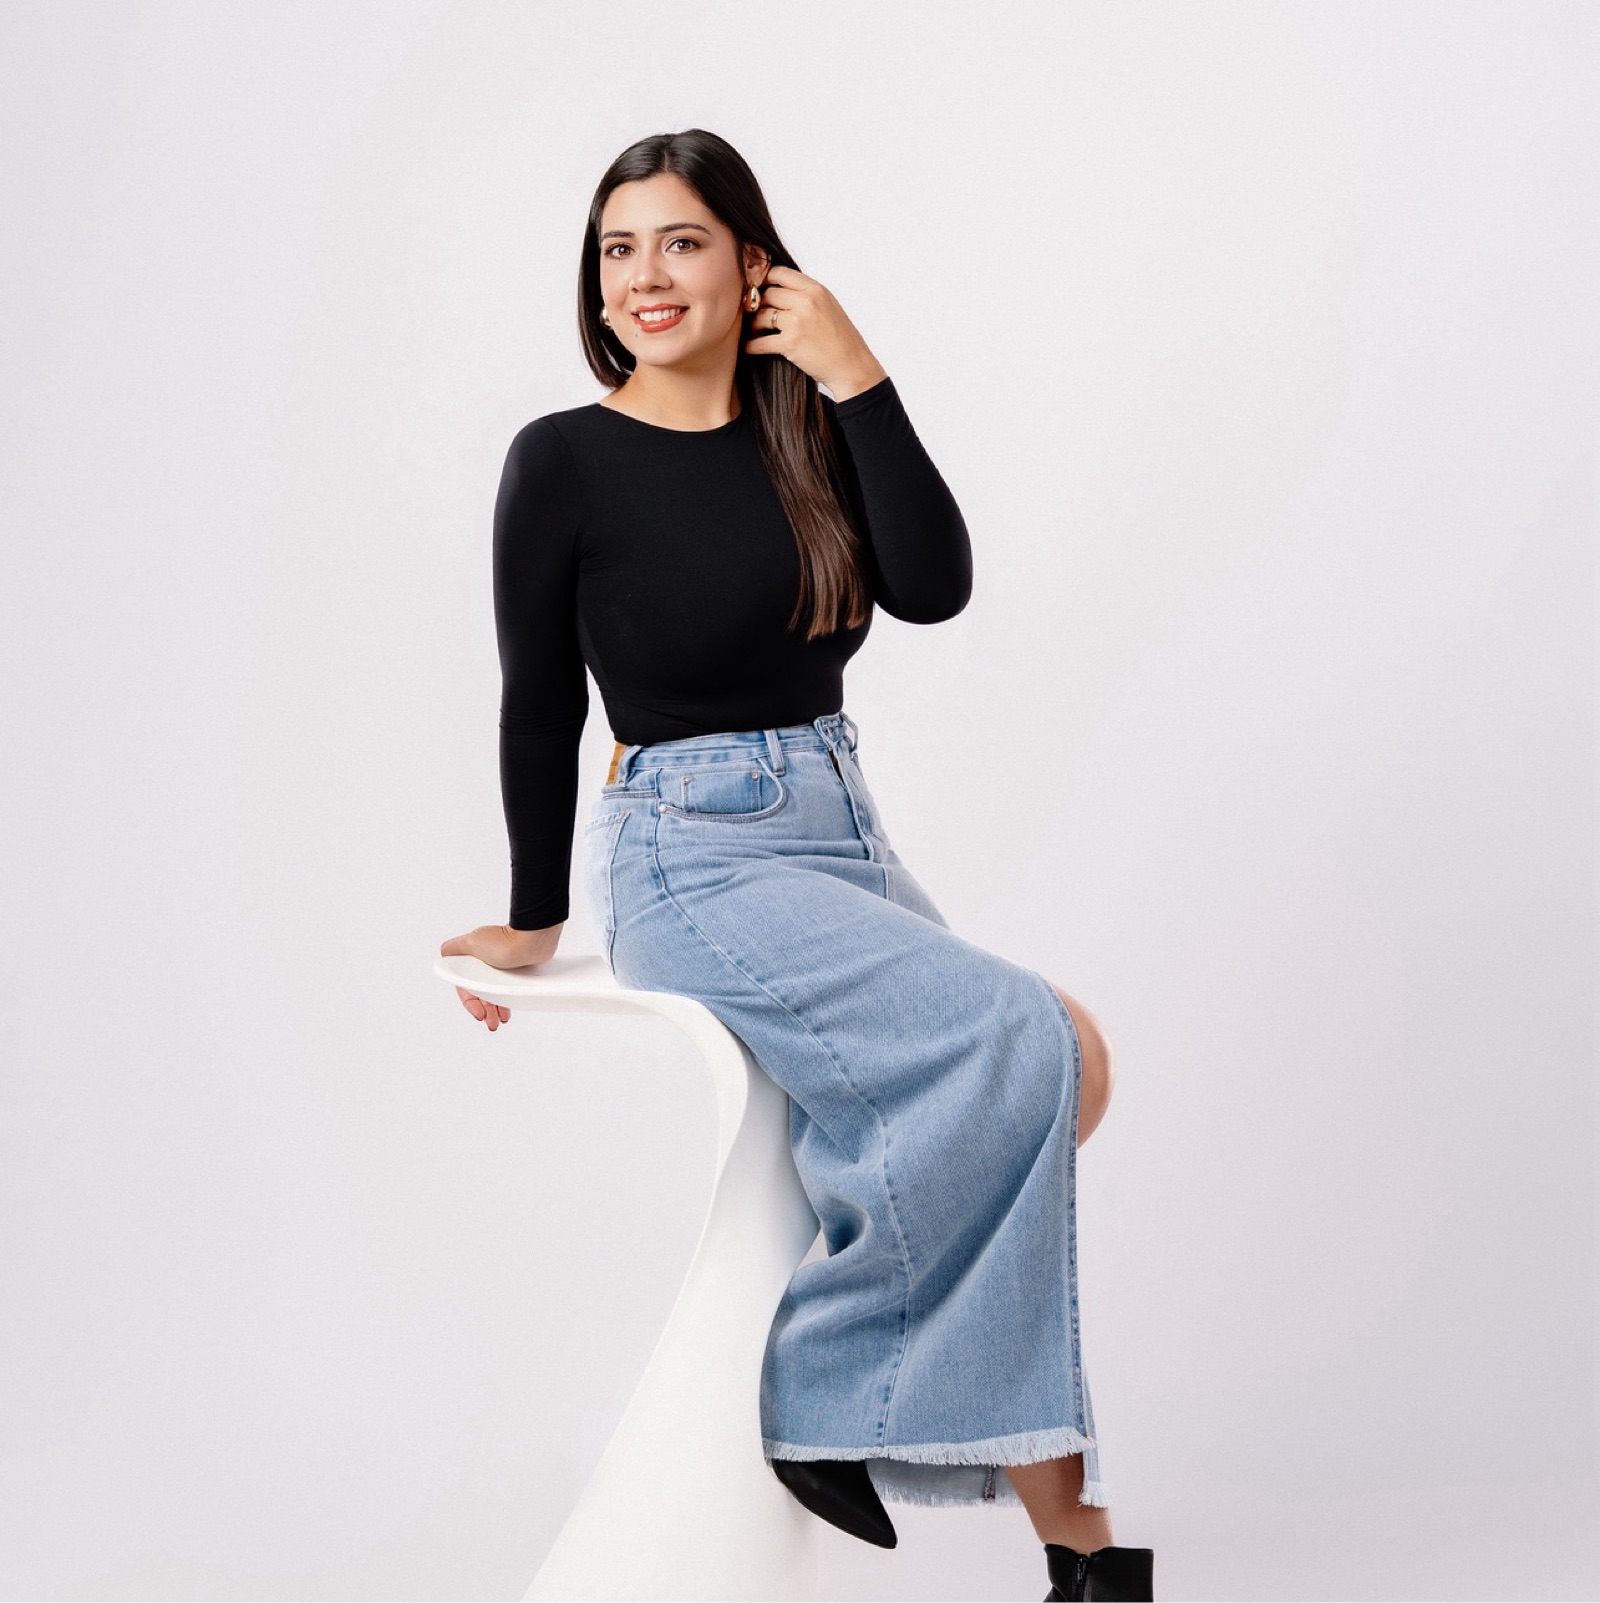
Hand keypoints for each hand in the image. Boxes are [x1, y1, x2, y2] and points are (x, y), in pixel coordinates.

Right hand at [439, 921, 562, 1031]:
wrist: (530, 942)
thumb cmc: (503, 941)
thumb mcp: (470, 941)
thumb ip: (454, 948)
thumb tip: (445, 953)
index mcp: (472, 958)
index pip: (465, 987)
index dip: (470, 1002)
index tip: (478, 1014)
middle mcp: (486, 964)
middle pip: (481, 993)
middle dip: (484, 1010)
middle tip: (491, 1024)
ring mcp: (501, 969)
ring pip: (495, 994)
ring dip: (495, 1010)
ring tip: (498, 1022)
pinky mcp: (516, 972)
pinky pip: (508, 991)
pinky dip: (507, 1002)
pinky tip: (507, 1012)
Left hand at [742, 264, 887, 399]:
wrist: (851, 366)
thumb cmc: (841, 339)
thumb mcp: (829, 306)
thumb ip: (807, 295)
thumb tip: (777, 289)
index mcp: (816, 290)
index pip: (779, 273)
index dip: (764, 280)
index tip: (758, 289)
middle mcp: (806, 302)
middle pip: (767, 294)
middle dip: (758, 304)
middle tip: (753, 313)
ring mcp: (797, 322)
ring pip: (761, 315)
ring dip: (754, 325)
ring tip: (755, 331)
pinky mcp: (790, 343)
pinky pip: (760, 342)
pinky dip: (751, 346)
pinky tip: (749, 348)